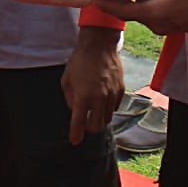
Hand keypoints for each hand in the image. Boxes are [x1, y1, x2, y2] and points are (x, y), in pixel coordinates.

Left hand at [61, 27, 122, 144]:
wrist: (99, 45)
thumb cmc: (79, 61)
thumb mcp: (66, 80)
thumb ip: (70, 98)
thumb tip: (74, 110)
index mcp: (83, 96)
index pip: (79, 123)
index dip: (76, 134)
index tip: (74, 141)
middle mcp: (99, 99)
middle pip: (97, 126)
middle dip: (89, 128)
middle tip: (84, 122)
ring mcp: (111, 95)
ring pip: (107, 118)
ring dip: (99, 118)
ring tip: (93, 109)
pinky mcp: (120, 90)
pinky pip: (115, 107)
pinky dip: (108, 108)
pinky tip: (102, 99)